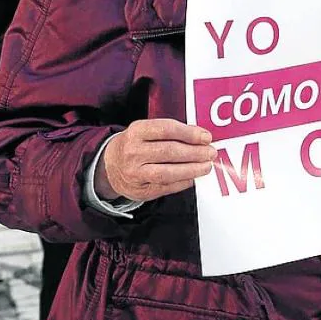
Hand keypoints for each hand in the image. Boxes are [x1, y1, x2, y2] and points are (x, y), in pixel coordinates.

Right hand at [94, 119, 215, 202]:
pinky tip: (193, 177)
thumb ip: (172, 132)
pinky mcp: (140, 190)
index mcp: (136, 131)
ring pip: (168, 172)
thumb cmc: (136, 145)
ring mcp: (134, 173)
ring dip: (192, 169)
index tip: (206, 137)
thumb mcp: (147, 131)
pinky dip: (183, 182)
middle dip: (195, 153)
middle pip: (170, 152)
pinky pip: (166, 187)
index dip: (189, 133)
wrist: (109, 165)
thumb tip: (201, 138)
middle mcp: (133, 152)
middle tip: (211, 153)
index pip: (167, 129)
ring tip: (206, 166)